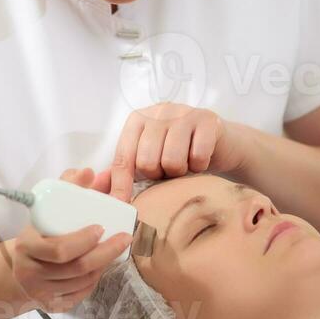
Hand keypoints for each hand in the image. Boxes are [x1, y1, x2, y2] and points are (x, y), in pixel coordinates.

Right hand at [10, 167, 131, 311]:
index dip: (83, 241)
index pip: (58, 250)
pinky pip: (81, 294)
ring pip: (82, 282)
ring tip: (115, 249)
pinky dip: (96, 280)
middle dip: (105, 253)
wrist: (19, 266)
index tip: (101, 228)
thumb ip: (68, 186)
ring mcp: (41, 292)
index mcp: (27, 246)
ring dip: (103, 265)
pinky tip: (101, 265)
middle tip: (123, 238)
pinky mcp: (52, 305)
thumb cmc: (38, 232)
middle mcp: (30, 272)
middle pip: (76, 268)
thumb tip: (90, 172)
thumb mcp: (47, 206)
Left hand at [107, 104, 248, 201]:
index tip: (122, 207)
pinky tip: (201, 160)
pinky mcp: (207, 119)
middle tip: (169, 171)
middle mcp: (158, 111)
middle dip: (159, 175)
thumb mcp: (150, 159)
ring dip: (181, 172)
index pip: (123, 157)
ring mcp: (183, 112)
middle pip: (147, 161)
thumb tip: (96, 184)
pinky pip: (197, 156)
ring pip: (172, 160)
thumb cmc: (181, 153)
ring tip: (185, 164)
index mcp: (137, 120)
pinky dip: (200, 166)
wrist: (223, 143)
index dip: (121, 186)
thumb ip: (124, 170)